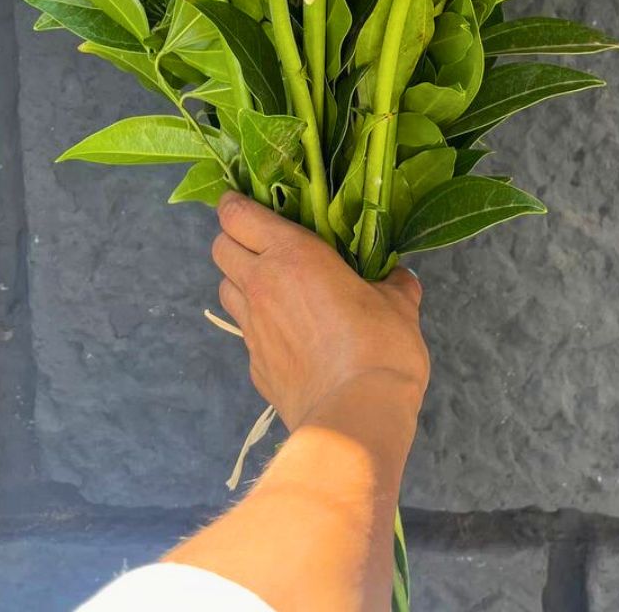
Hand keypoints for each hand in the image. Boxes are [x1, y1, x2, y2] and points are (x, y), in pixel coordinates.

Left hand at [212, 192, 429, 431]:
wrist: (355, 416)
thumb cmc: (379, 346)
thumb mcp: (398, 303)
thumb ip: (394, 282)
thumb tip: (398, 277)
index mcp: (292, 254)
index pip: (236, 214)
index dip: (236, 204)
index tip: (249, 202)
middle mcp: (261, 284)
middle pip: (220, 247)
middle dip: (234, 239)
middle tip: (264, 242)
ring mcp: (251, 327)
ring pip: (225, 287)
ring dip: (240, 279)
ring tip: (273, 286)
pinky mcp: (253, 364)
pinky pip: (244, 330)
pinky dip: (256, 322)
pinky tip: (287, 332)